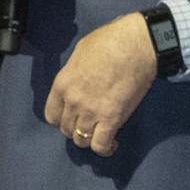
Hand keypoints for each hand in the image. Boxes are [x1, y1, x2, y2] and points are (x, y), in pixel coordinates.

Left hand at [44, 12, 156, 156]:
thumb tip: (79, 81)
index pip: (51, 115)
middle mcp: (73, 101)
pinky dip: (105, 149)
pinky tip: (112, 144)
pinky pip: (101, 145)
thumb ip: (74, 73)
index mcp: (62, 84)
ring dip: (90, 139)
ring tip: (101, 134)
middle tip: (90, 124)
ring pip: (82, 140)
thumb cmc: (111, 41)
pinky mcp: (112, 119)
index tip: (72, 118)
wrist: (137, 44)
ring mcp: (92, 112)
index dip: (62, 119)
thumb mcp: (81, 52)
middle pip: (66, 129)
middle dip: (77, 129)